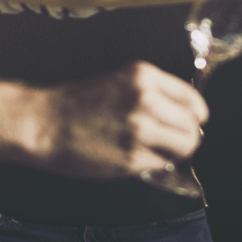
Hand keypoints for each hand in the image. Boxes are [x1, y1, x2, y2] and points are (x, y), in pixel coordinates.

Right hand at [0, 63, 205, 179]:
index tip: (192, 122)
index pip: (193, 100)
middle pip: (192, 127)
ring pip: (185, 147)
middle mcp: (146, 100)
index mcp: (145, 76)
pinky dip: (154, 164)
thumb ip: (155, 92)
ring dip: (174, 151)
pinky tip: (135, 156)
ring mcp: (140, 130)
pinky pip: (162, 164)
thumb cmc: (81, 103)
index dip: (195, 115)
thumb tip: (186, 114)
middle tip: (170, 140)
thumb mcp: (122, 80)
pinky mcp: (132, 158)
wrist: (47, 123)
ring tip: (155, 149)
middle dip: (185, 136)